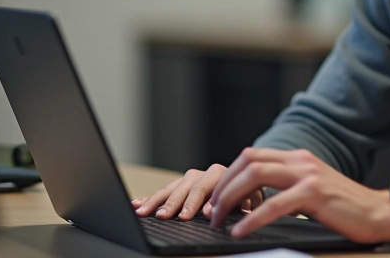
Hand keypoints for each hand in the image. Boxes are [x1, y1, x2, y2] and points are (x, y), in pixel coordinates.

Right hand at [131, 164, 262, 220]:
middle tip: (167, 216)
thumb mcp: (252, 199)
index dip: (203, 202)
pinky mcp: (180, 186)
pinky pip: (163, 191)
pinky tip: (137, 204)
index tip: (201, 214)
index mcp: (222, 174)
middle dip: (176, 203)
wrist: (246, 180)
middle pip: (187, 187)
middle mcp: (203, 174)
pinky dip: (149, 198)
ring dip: (157, 201)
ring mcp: (190, 179)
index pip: (209, 186)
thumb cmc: (248, 194)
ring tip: (145, 212)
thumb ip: (244, 204)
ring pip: (171, 188)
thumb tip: (232, 211)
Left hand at [208, 147, 389, 243]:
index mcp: (298, 158)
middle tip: (213, 212)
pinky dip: (252, 218)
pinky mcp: (315, 193)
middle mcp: (301, 160)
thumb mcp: (311, 191)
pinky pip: (274, 204)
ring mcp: (308, 174)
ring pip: (255, 176)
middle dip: (223, 186)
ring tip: (221, 221)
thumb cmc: (344, 208)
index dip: (228, 176)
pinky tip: (241, 231)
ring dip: (231, 199)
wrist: (379, 214)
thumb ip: (286, 188)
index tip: (217, 199)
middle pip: (248, 161)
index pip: (251, 156)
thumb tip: (252, 202)